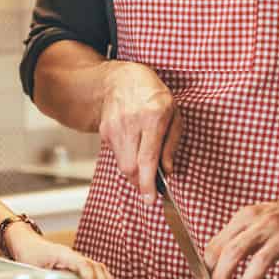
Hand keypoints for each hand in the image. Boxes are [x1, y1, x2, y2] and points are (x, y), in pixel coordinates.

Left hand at [5, 227, 116, 278]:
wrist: (25, 242)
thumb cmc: (28, 254)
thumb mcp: (33, 269)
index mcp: (63, 254)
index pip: (83, 264)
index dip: (91, 277)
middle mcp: (73, 255)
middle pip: (95, 265)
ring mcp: (76, 259)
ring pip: (97, 266)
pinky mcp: (75, 264)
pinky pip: (93, 269)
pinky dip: (102, 278)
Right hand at [97, 61, 182, 203]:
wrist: (121, 79)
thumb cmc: (153, 94)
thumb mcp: (174, 112)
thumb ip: (172, 143)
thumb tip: (167, 170)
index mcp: (153, 117)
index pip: (147, 158)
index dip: (148, 183)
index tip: (151, 199)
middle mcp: (131, 122)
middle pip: (131, 167)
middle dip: (140, 183)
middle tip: (150, 189)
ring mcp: (114, 127)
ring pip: (122, 165)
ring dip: (134, 173)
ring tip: (144, 167)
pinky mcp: (105, 131)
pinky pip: (117, 155)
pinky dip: (127, 159)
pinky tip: (134, 148)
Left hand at [204, 187, 278, 278]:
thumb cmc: (277, 219)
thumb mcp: (252, 219)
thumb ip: (233, 237)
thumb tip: (210, 266)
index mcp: (246, 218)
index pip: (219, 243)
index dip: (209, 267)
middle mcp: (264, 225)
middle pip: (235, 251)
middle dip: (221, 277)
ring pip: (260, 262)